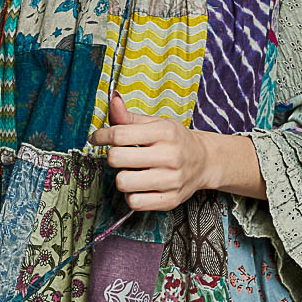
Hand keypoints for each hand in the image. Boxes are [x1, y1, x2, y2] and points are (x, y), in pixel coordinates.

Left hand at [87, 91, 209, 210]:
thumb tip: (113, 99)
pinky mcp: (170, 200)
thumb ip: (129, 116)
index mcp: (165, 132)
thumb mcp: (156, 123)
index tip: (97, 138)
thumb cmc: (175, 141)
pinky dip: (131, 195)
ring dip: (122, 178)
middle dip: (113, 157)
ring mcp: (171, 180)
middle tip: (121, 155)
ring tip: (132, 172)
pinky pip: (134, 202)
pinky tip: (139, 187)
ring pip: (123, 183)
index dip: (101, 136)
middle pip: (117, 159)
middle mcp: (170, 156)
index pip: (119, 135)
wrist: (205, 161)